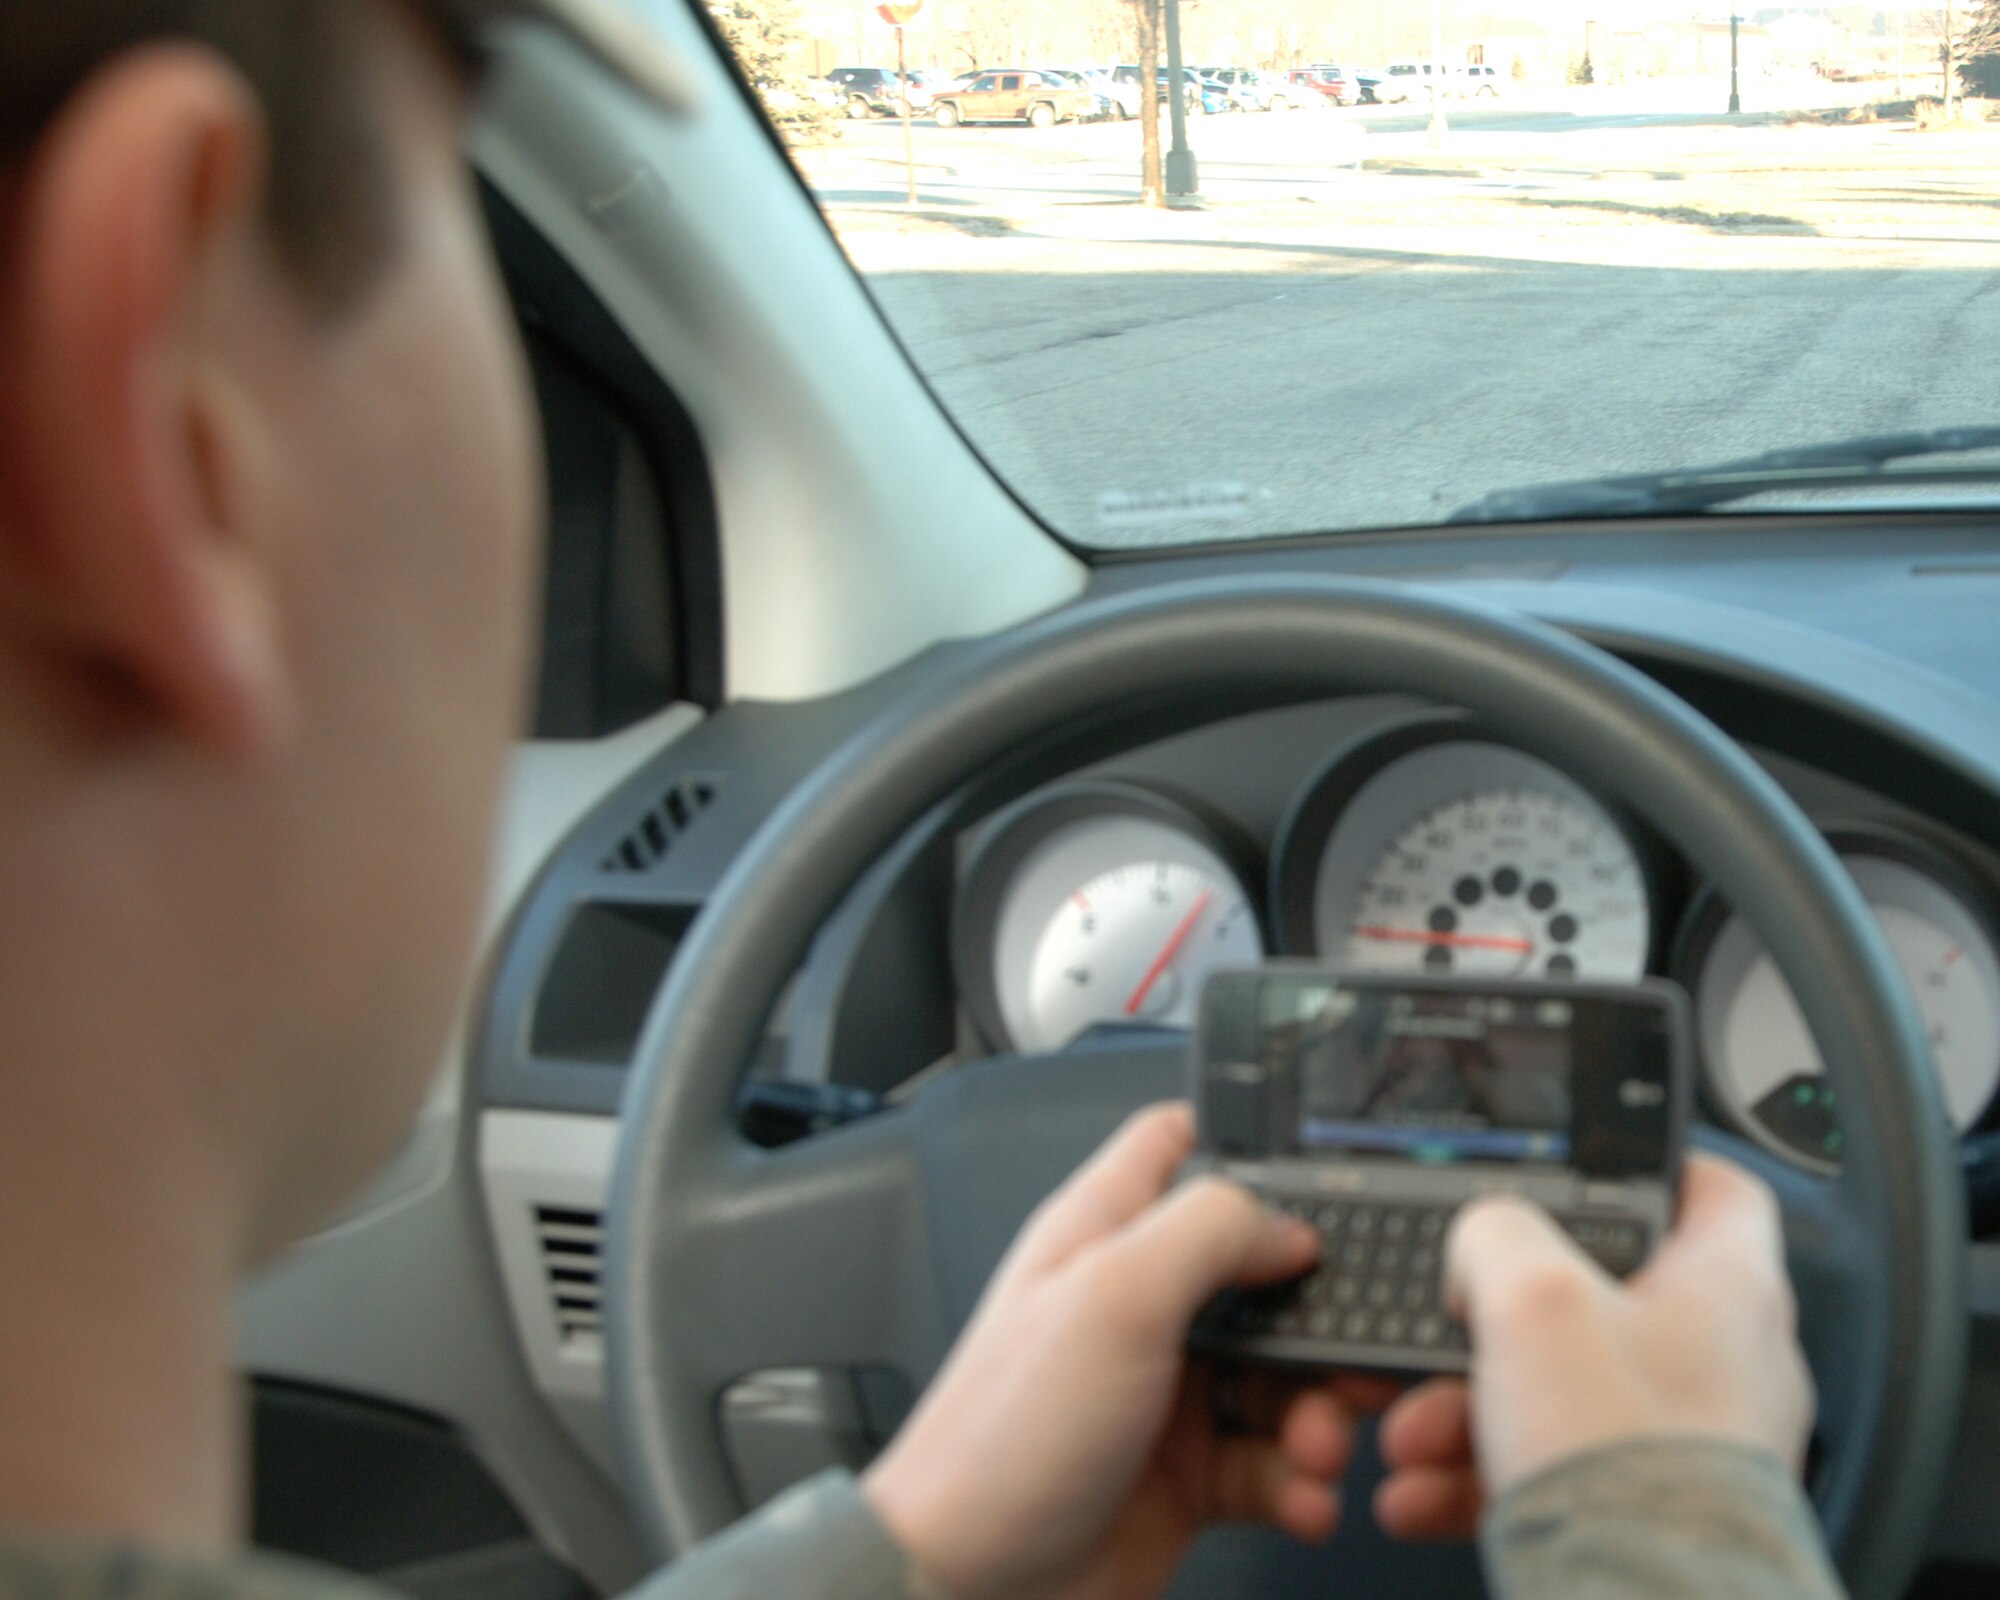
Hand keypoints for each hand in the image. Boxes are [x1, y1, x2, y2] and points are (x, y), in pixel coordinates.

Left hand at [863, 1103, 1367, 1599]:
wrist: (971, 1589)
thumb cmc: (1002, 1440)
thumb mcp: (1112, 1298)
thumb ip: (1208, 1231)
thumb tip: (1288, 1222)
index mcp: (1103, 1234)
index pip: (1173, 1146)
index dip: (1243, 1145)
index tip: (1317, 1177)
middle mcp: (1137, 1305)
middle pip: (1260, 1272)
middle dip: (1318, 1315)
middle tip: (1347, 1355)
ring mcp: (1164, 1390)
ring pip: (1281, 1375)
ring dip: (1321, 1412)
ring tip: (1316, 1448)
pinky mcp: (1186, 1474)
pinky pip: (1274, 1462)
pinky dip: (1301, 1482)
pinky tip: (1301, 1499)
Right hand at [1373, 1152, 1815, 1539]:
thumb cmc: (1627, 1460)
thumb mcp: (1531, 1295)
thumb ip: (1496, 1235)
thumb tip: (1481, 1244)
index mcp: (1726, 1287)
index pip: (1710, 1188)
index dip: (1647, 1164)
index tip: (1587, 1167)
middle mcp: (1720, 1363)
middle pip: (1594, 1301)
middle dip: (1492, 1323)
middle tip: (1444, 1331)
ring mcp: (1685, 1443)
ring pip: (1556, 1393)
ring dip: (1463, 1408)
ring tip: (1411, 1434)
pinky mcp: (1645, 1510)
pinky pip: (1547, 1470)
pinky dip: (1477, 1476)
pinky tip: (1421, 1491)